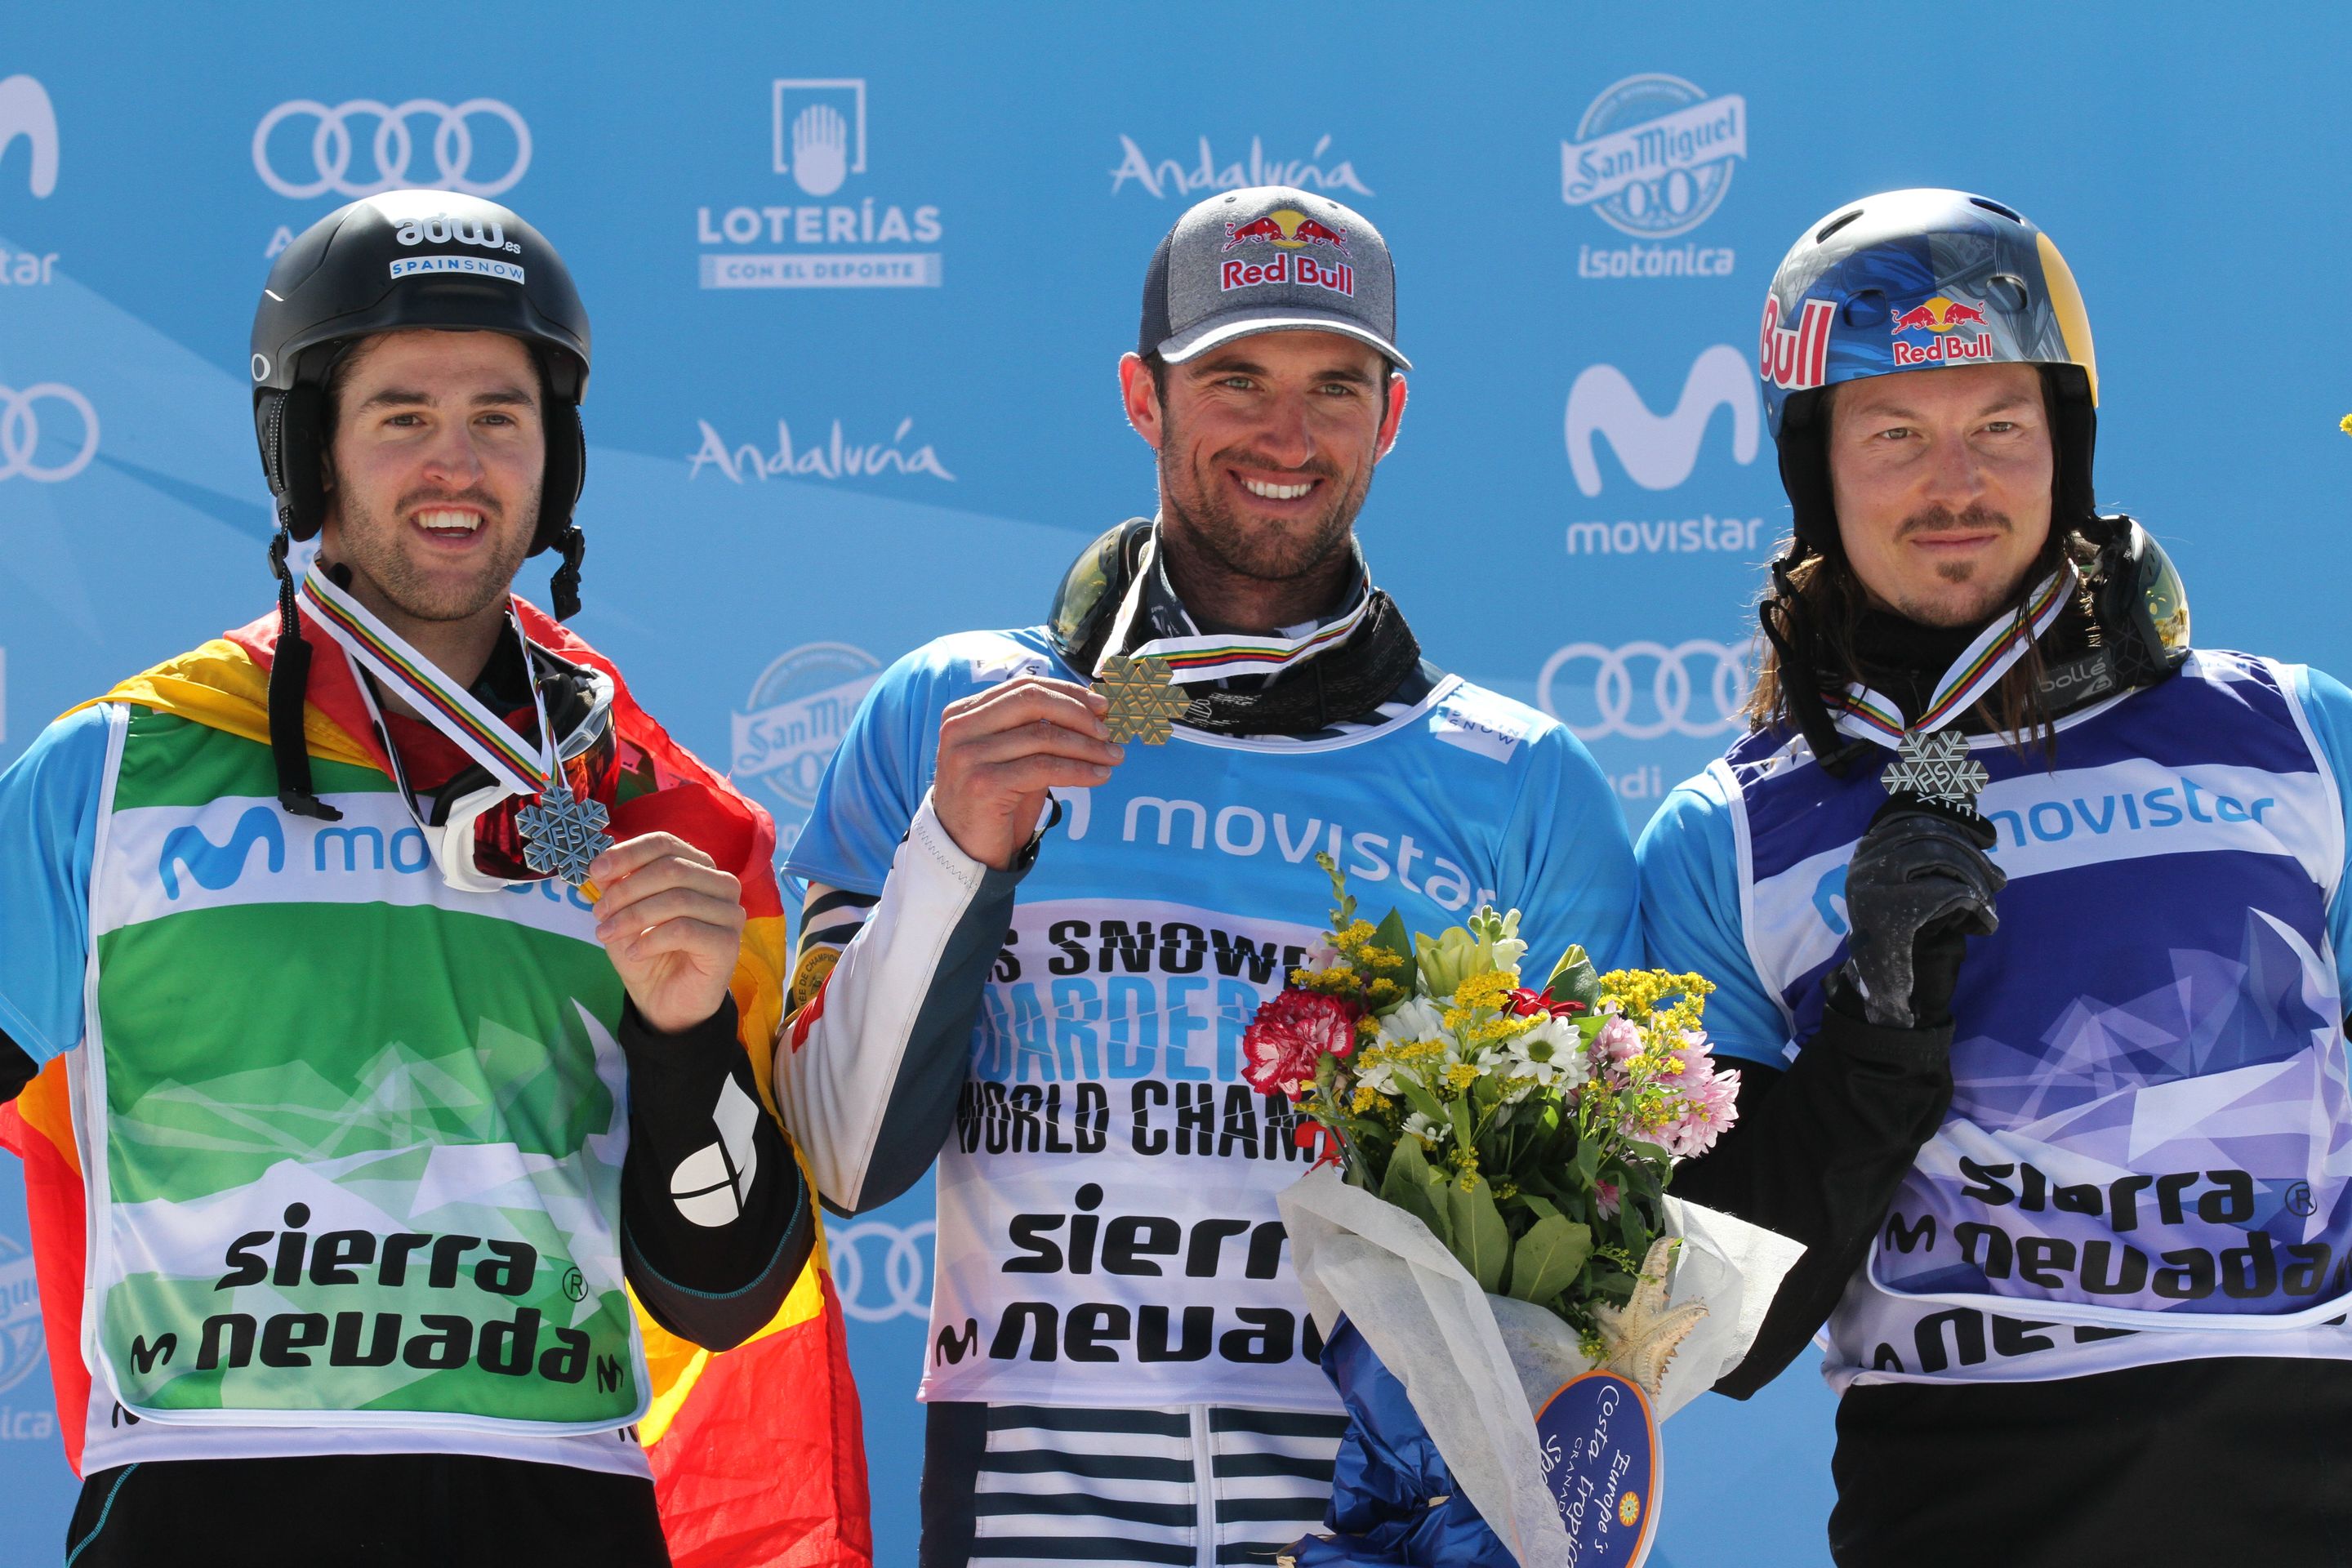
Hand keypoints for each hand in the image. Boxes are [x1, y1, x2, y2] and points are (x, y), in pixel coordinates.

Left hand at [589, 833, 746, 1034]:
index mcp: (697, 867)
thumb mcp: (622, 912)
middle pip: (672, 868)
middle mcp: (721, 884)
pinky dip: (652, 939)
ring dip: (633, 916)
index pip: (665, 843)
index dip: (628, 853)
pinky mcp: (728, 945)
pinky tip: (636, 952)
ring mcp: (729, 914)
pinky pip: (686, 930)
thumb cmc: (646, 950)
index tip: (596, 871)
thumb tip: (602, 865)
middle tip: (599, 913)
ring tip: (607, 933)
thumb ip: (616, 885)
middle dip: (626, 890)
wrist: (664, 1001)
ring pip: (678, 899)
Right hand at [934, 676, 1121, 870]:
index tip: (1101, 706)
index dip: (1068, 693)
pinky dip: (1079, 770)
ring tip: (1112, 757)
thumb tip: (1091, 713)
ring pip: (1043, 736)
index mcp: (964, 713)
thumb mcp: (1012, 759)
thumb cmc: (993, 804)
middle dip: (1079, 714)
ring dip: (1087, 746)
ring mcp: (969, 755)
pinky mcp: (984, 784)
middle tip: (1108, 732)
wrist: (964, 851)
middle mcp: (960, 728)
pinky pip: (1044, 768)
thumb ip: (1037, 732)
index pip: (1024, 687)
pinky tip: (1099, 776)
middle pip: (1033, 701)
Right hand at [1836, 804, 2005, 1029]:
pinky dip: (1975, 902)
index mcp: (1866, 855)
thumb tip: (1972, 817)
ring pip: (1938, 857)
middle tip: (1997, 880)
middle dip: (1972, 856)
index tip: (1985, 837)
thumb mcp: (1909, 889)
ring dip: (1975, 877)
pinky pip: (1945, 890)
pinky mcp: (1890, 912)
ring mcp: (1872, 887)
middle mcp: (1864, 865)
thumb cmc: (1903, 937)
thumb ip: (1928, 857)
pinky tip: (1985, 920)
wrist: (1883, 988)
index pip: (1913, 820)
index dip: (1954, 825)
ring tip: (1988, 901)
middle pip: (1929, 837)